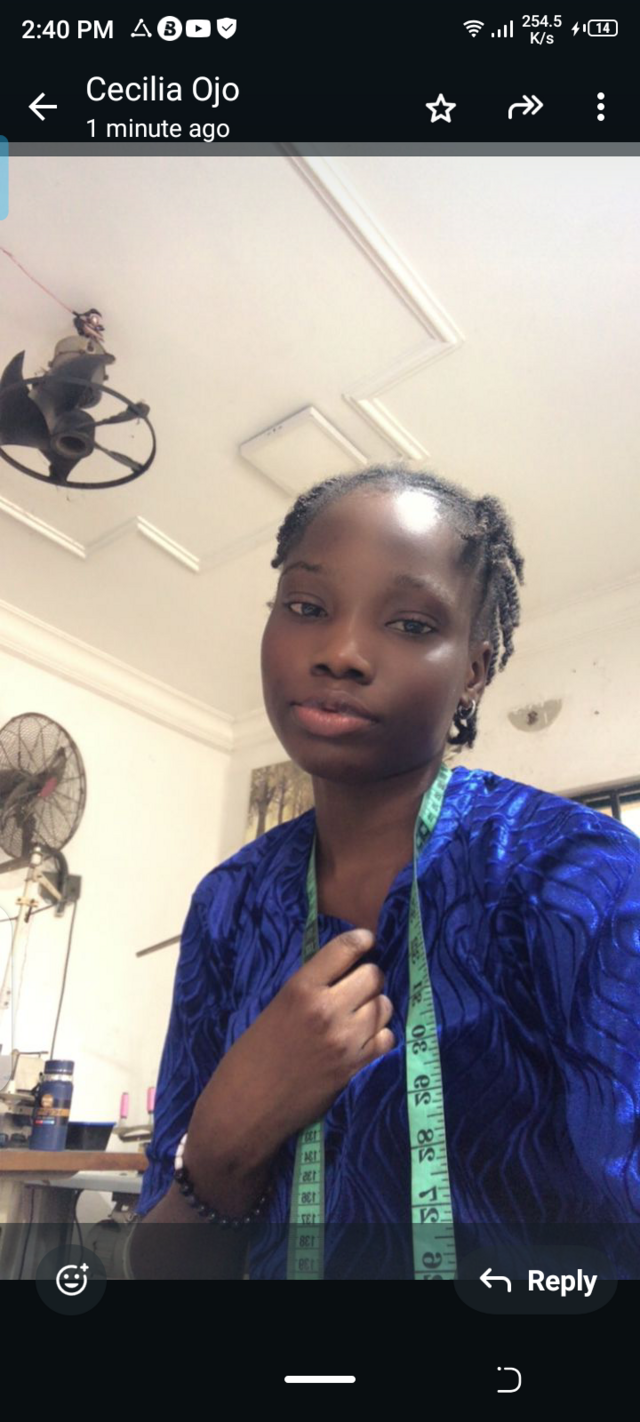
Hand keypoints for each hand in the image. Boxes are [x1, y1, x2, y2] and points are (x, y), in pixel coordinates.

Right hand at [190, 928, 394, 1164]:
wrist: (246, 1107)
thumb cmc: (252, 1055)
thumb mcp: (275, 1007)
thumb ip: (310, 988)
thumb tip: (344, 970)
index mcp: (301, 988)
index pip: (346, 948)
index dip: (362, 940)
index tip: (367, 941)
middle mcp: (327, 1009)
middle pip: (373, 975)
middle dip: (369, 977)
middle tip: (358, 986)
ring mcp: (345, 1040)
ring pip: (384, 1005)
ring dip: (376, 1006)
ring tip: (360, 1014)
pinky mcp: (356, 1067)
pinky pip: (387, 1038)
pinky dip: (380, 1036)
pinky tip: (364, 1040)